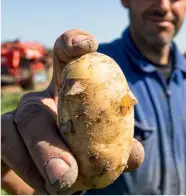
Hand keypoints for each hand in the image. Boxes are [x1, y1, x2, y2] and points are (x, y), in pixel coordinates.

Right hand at [1, 29, 144, 194]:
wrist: (62, 180)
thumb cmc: (87, 154)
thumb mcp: (106, 147)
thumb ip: (121, 146)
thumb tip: (135, 154)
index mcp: (65, 89)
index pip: (64, 54)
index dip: (72, 41)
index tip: (89, 44)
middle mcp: (37, 101)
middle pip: (33, 110)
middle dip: (48, 145)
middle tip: (67, 176)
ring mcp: (15, 121)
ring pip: (12, 131)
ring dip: (33, 165)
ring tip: (58, 188)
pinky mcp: (2, 143)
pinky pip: (0, 152)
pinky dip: (18, 174)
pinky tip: (36, 189)